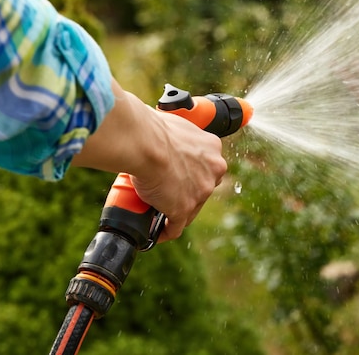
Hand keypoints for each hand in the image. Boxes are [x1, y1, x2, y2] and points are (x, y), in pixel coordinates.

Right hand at [72, 79, 227, 240]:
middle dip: (185, 191)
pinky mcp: (184, 208)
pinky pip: (175, 227)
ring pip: (190, 208)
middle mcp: (214, 170)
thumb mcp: (174, 125)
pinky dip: (164, 231)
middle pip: (201, 187)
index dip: (191, 172)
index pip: (206, 166)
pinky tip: (155, 232)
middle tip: (164, 190)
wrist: (144, 141)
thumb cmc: (152, 128)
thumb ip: (176, 134)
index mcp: (213, 148)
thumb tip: (159, 130)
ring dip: (174, 211)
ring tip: (156, 210)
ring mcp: (201, 191)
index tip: (177, 174)